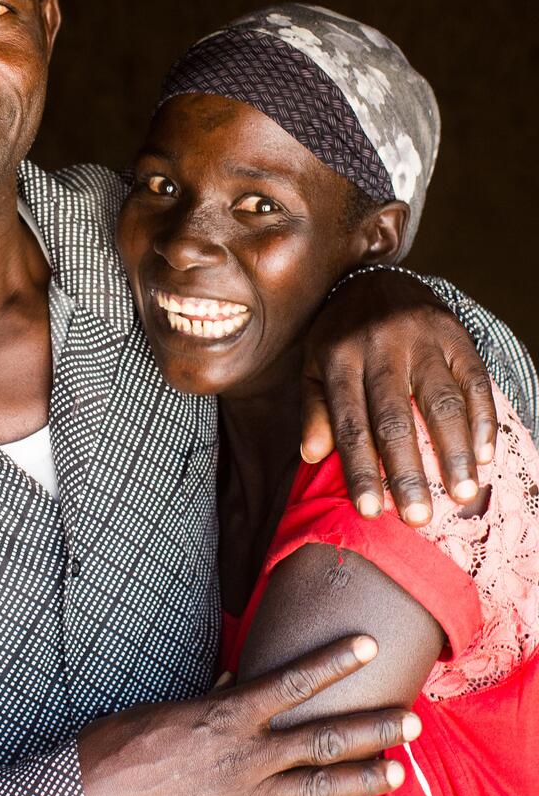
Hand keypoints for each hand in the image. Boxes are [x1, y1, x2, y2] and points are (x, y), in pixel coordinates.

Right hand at [78, 635, 416, 795]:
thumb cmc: (119, 746)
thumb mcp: (166, 708)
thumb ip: (211, 697)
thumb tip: (236, 678)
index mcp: (231, 714)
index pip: (296, 681)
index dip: (336, 662)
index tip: (370, 646)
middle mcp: (250, 756)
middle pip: (327, 740)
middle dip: (374, 730)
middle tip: (412, 722)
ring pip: (323, 787)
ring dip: (364, 780)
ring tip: (396, 772)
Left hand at [301, 270, 495, 523]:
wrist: (375, 276)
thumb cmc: (339, 336)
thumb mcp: (313, 366)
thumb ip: (314, 410)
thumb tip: (312, 456)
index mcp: (339, 359)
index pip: (349, 424)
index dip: (361, 469)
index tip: (371, 512)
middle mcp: (381, 348)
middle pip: (396, 419)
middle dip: (408, 472)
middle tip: (418, 518)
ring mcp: (423, 338)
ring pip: (441, 402)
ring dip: (454, 453)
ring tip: (461, 495)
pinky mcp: (456, 334)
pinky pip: (475, 380)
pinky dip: (482, 421)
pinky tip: (484, 457)